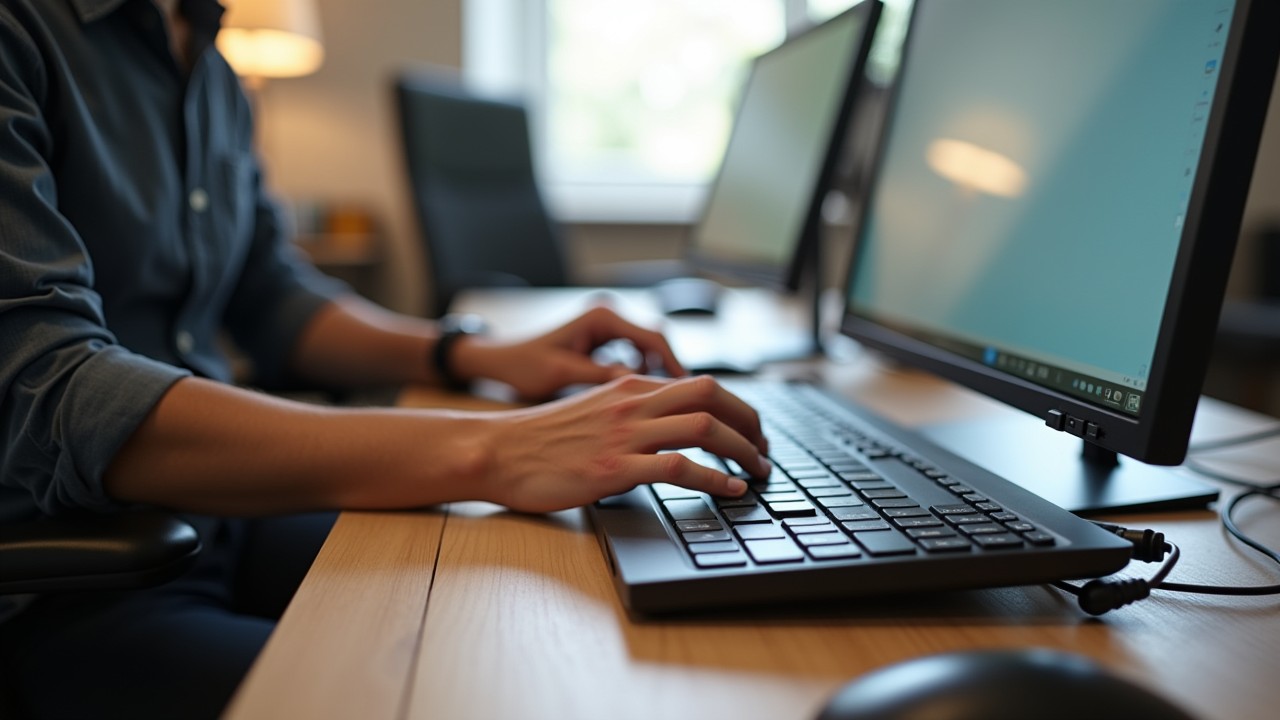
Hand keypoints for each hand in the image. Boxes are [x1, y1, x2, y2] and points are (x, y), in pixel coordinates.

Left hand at [453, 306, 685, 398]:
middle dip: (670, 373)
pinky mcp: (601, 344)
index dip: (674, 366)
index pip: (654, 338)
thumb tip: (638, 387)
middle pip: (656, 343)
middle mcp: (607, 317)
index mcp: (600, 318)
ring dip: (655, 376)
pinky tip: (638, 402)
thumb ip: (600, 377)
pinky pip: (633, 358)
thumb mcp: (561, 373)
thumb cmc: (522, 365)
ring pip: (647, 352)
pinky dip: (640, 377)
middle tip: (682, 404)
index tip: (688, 393)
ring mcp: (605, 329)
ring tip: (663, 407)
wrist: (498, 360)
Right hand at [477, 374, 770, 512]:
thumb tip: (672, 428)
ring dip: (742, 451)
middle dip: (750, 423)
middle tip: (765, 452)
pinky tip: (730, 491)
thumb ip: (633, 412)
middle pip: (712, 396)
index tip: (753, 434)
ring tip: (758, 473)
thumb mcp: (595, 410)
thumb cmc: (541, 439)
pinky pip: (677, 468)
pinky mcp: (613, 468)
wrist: (496, 451)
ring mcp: (624, 435)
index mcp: (630, 387)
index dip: (739, 408)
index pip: (702, 385)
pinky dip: (714, 479)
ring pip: (703, 427)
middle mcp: (632, 403)